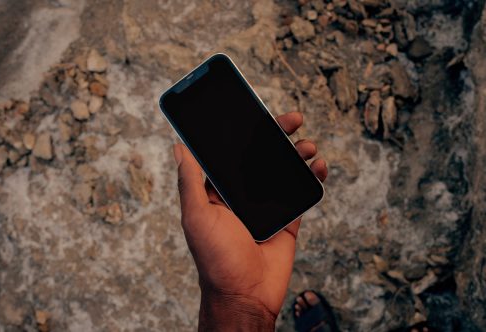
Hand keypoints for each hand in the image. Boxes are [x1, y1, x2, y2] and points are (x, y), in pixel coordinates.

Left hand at [173, 111, 327, 330]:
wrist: (246, 296)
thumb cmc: (216, 258)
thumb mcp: (197, 216)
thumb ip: (190, 181)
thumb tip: (179, 146)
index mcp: (219, 191)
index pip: (233, 153)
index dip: (245, 131)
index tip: (258, 112)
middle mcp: (243, 195)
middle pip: (262, 156)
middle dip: (277, 135)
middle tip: (292, 119)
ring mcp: (267, 205)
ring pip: (284, 170)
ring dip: (297, 153)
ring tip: (307, 145)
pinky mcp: (288, 218)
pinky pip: (302, 193)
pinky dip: (313, 177)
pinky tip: (318, 166)